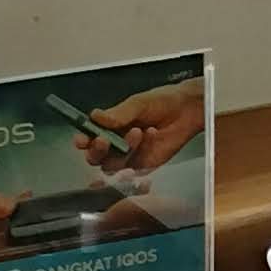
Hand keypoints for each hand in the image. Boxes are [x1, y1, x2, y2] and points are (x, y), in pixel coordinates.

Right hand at [84, 79, 204, 177]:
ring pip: (113, 164)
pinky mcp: (144, 166)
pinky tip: (150, 137)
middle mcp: (116, 143)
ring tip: (138, 131)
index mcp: (109, 125)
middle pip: (96, 156)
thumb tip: (95, 116)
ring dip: (124, 148)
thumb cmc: (162, 102)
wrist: (187, 110)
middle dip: (97, 150)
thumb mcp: (138, 103)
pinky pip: (134, 168)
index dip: (83, 140)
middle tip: (104, 140)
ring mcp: (129, 156)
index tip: (82, 139)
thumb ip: (118, 113)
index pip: (88, 137)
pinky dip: (140, 154)